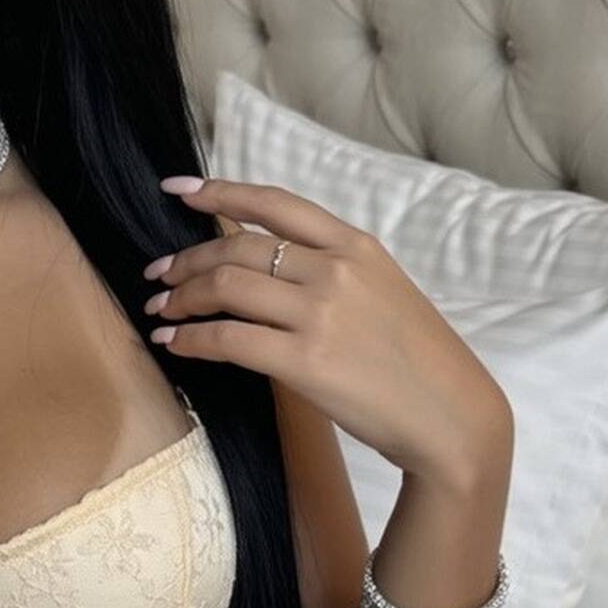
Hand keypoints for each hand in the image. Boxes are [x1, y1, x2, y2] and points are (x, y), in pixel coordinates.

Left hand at [144, 174, 511, 486]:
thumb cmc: (415, 362)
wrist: (449, 416)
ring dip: (181, 298)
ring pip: (226, 287)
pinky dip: (192, 340)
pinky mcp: (305, 361)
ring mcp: (320, 314)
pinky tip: (175, 345)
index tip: (179, 191)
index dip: (219, 192)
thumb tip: (267, 268)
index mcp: (356, 246)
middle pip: (237, 248)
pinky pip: (229, 339)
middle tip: (158, 276)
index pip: (274, 204)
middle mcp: (336, 270)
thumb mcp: (383, 292)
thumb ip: (331, 271)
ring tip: (161, 312)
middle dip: (186, 260)